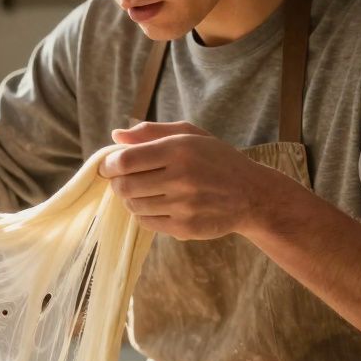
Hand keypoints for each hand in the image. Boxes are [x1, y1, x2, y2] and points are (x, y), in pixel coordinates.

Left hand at [99, 121, 275, 239]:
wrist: (252, 195)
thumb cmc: (216, 160)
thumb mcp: (191, 135)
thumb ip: (152, 133)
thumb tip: (116, 136)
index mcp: (180, 149)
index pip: (125, 160)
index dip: (109, 165)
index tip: (108, 166)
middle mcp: (181, 178)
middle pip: (125, 185)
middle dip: (117, 183)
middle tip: (123, 180)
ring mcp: (183, 205)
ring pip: (134, 205)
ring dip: (130, 199)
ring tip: (143, 191)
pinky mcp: (184, 227)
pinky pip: (146, 222)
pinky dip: (143, 214)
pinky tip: (155, 205)